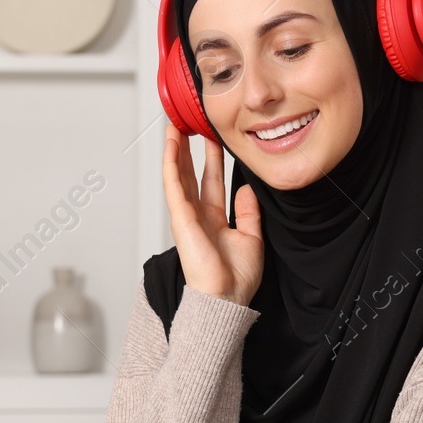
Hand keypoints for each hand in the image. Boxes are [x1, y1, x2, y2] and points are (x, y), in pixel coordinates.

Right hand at [162, 122, 262, 305]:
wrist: (227, 297)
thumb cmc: (236, 278)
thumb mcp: (251, 238)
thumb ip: (248, 212)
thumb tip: (247, 190)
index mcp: (215, 220)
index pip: (212, 182)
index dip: (211, 160)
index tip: (213, 139)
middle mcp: (198, 216)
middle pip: (191, 174)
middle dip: (189, 149)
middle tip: (189, 125)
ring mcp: (187, 216)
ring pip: (179, 175)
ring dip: (175, 150)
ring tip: (175, 127)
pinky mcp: (180, 218)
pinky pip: (174, 186)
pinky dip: (171, 164)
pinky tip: (171, 146)